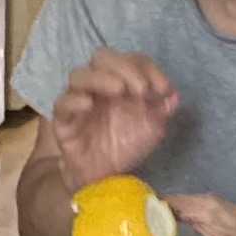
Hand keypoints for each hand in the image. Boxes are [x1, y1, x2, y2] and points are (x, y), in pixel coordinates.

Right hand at [49, 51, 178, 185]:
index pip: (130, 59)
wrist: (106, 177)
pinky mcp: (63, 120)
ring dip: (100, 78)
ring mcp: (78, 100)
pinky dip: (75, 100)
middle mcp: (98, 85)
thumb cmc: (126, 145)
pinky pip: (62, 103)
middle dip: (124, 67)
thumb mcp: (153, 128)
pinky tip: (89, 105)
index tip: (162, 88)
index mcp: (120, 80)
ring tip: (119, 90)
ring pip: (79, 75)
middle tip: (141, 89)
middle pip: (102, 58)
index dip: (147, 68)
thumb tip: (173, 94)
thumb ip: (162, 109)